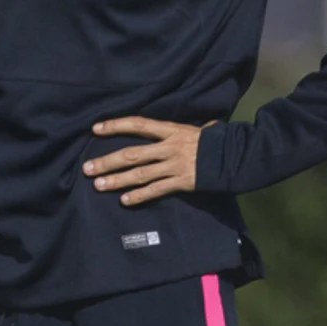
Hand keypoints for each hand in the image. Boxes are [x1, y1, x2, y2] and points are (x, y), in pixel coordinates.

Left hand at [82, 118, 213, 206]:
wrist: (239, 156)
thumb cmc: (218, 140)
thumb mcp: (198, 128)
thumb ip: (180, 130)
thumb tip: (172, 125)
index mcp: (173, 130)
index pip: (139, 125)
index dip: (117, 125)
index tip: (95, 129)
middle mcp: (170, 147)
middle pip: (133, 154)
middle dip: (108, 161)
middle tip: (87, 168)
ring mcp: (175, 165)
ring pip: (140, 174)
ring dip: (117, 180)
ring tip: (97, 185)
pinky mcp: (182, 182)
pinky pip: (157, 190)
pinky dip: (140, 196)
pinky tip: (124, 200)